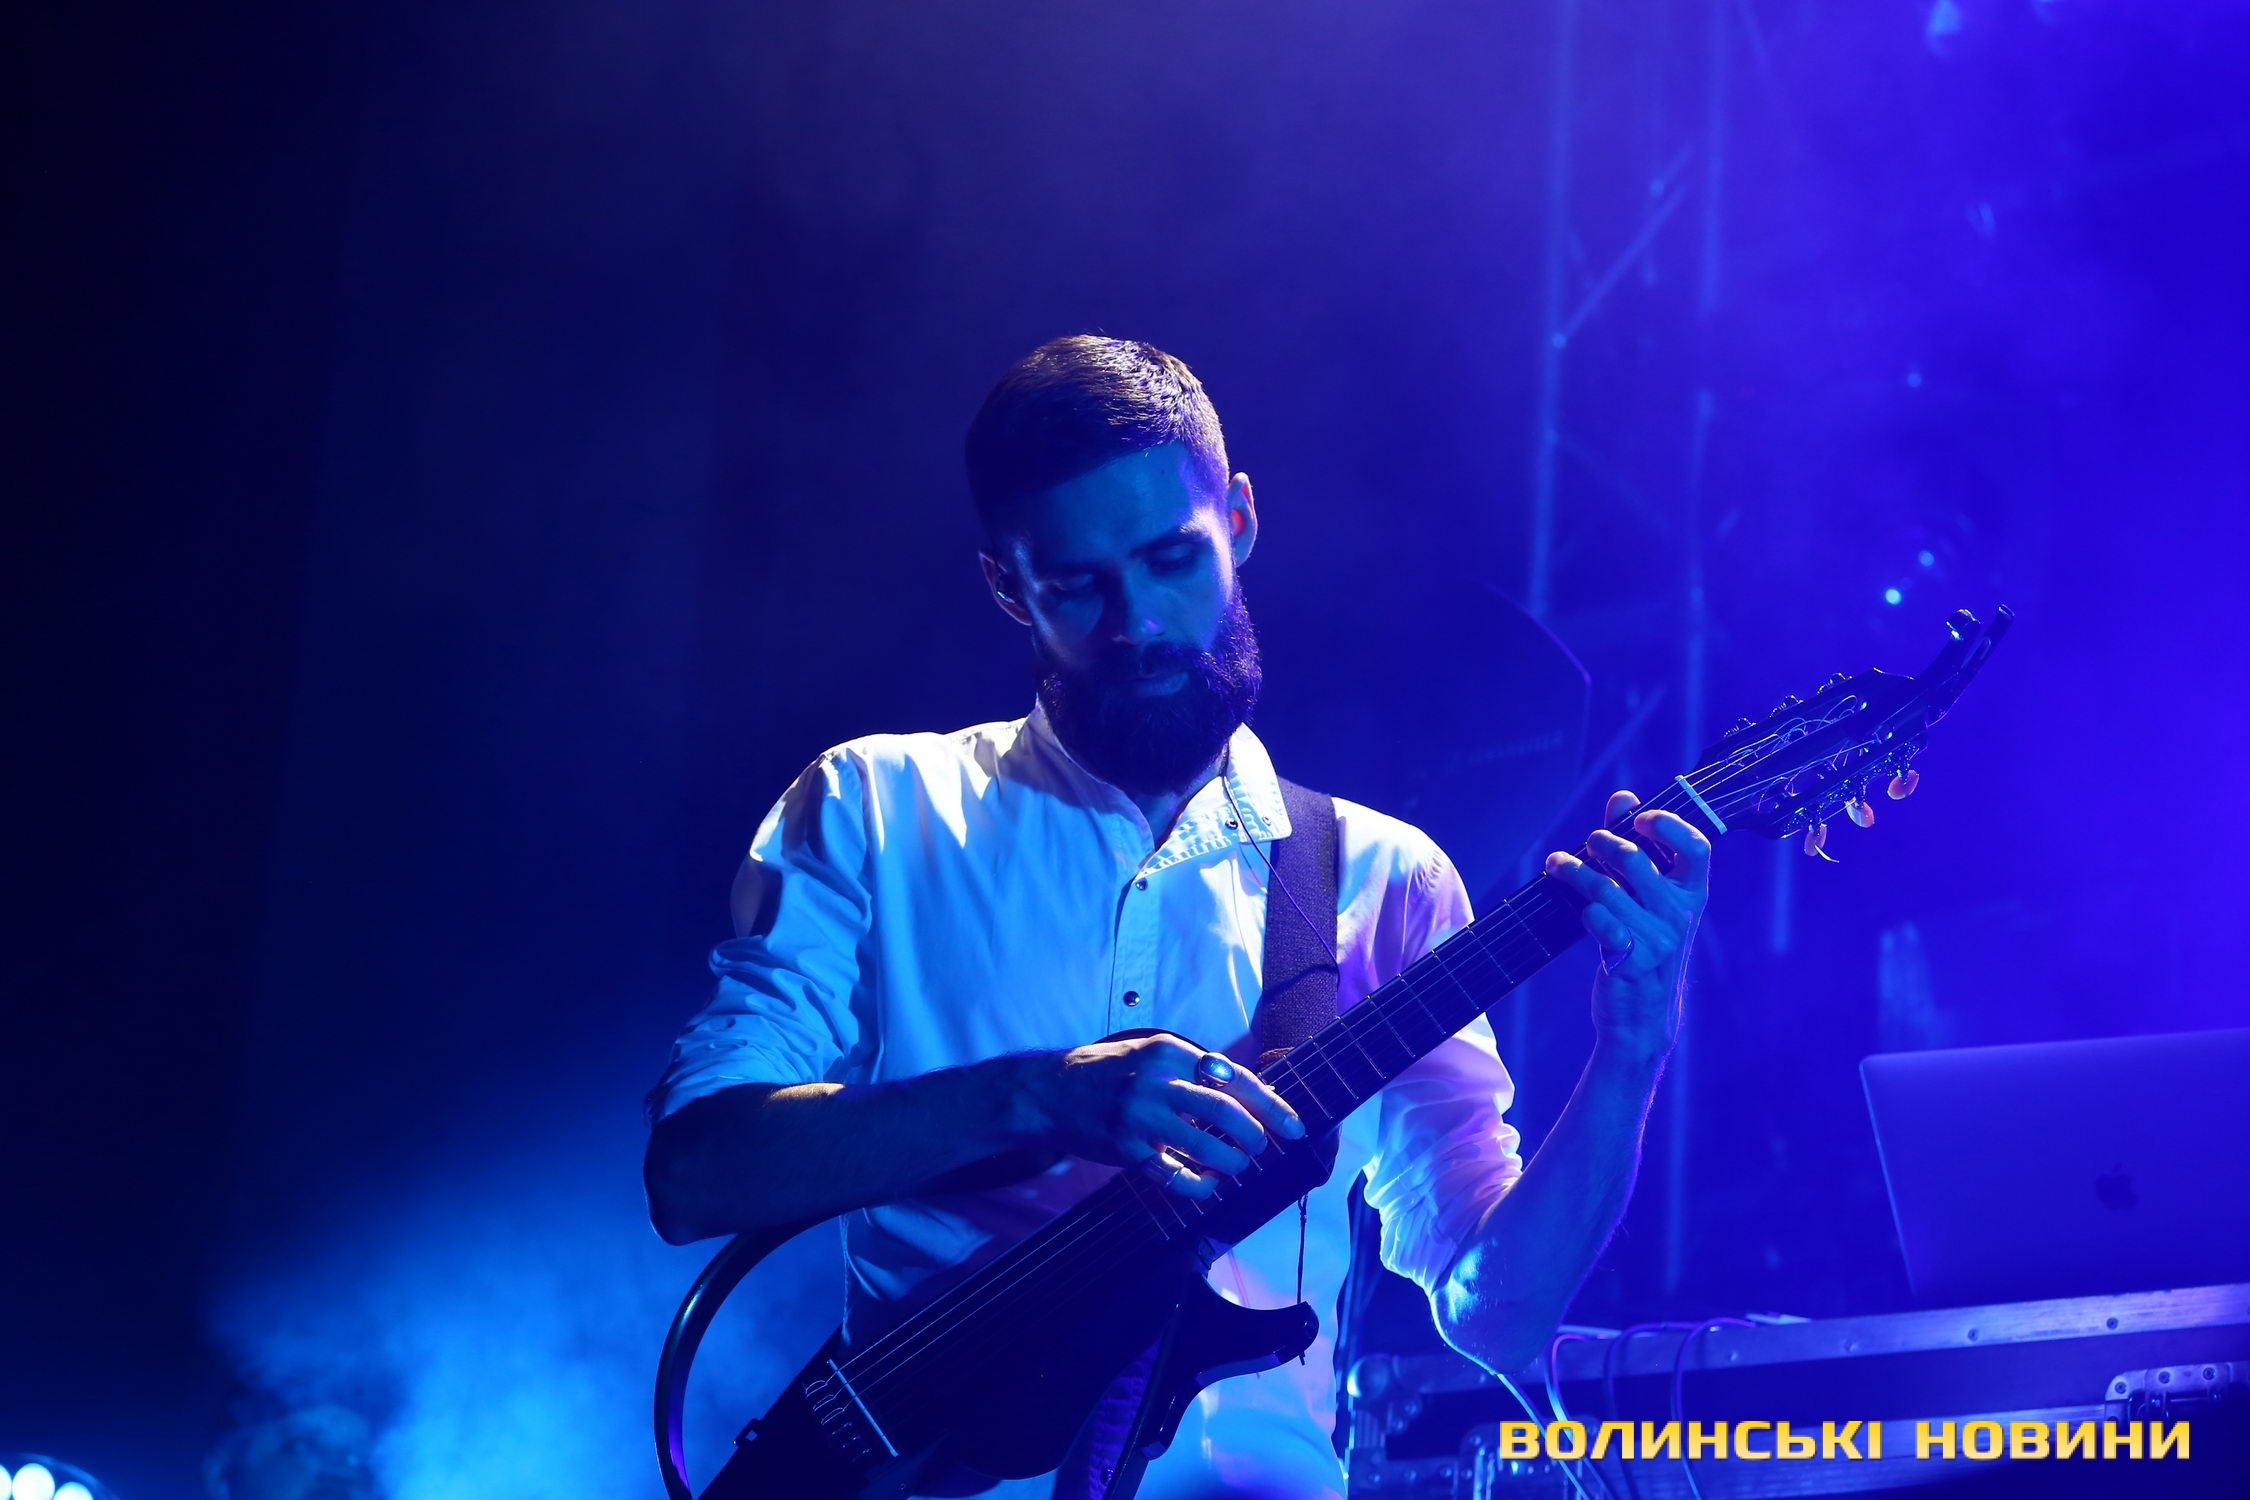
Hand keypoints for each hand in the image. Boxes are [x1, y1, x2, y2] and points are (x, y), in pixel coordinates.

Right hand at [1021, 1033, 1306, 1197]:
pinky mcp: (1126, 1150)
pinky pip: (1175, 1175)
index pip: (1235, 1077)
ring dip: (1232, 1162)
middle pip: (1226, 1113)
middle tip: (1263, 1148)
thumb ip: (1193, 1069)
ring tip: (1238, 1165)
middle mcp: (1157, 1082)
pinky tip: (1208, 1185)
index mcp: (1169, 1052)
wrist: (1050, 1093)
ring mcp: (1140, 1118)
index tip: (1295, 1125)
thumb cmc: (1108, 1072)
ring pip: (1206, 1147)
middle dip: (1256, 1136)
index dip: (1271, 1104)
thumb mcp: (1151, 1055)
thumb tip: (1249, 1092)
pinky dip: (1200, 1185)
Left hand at [1544, 790, 1711, 1067]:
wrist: (1642, 1016)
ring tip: (1557, 864)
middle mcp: (1679, 914)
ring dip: (1575, 872)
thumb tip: (1622, 796)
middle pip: (1638, 861)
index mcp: (1692, 894)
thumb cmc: (1644, 944)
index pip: (1696, 847)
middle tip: (1588, 842)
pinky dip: (1584, 912)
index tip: (1638, 817)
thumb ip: (1637, 847)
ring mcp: (1658, 939)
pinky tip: (1577, 910)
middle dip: (1605, 844)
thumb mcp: (1648, 899)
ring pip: (1607, 890)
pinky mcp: (1631, 961)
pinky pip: (1599, 923)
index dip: (1668, 824)